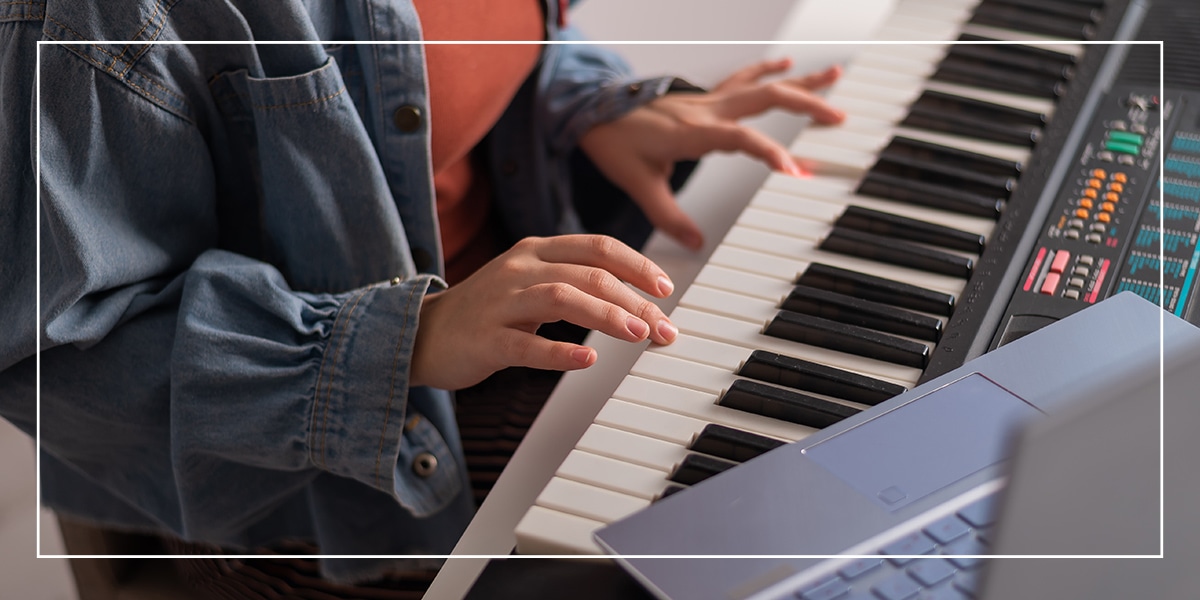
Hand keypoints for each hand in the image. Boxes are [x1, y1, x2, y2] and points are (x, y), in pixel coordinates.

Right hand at [411, 235, 677, 389]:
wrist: (422, 334)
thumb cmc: (487, 312)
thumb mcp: (532, 283)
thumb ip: (576, 284)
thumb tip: (636, 302)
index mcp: (535, 250)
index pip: (597, 247)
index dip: (636, 265)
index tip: (666, 288)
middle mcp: (519, 269)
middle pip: (588, 274)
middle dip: (634, 299)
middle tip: (664, 327)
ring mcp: (500, 302)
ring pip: (561, 298)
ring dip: (606, 316)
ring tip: (638, 334)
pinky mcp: (484, 339)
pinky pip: (525, 345)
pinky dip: (559, 352)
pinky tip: (587, 360)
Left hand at [579, 58, 844, 250]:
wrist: (590, 111)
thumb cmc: (613, 143)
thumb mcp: (637, 184)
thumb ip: (667, 216)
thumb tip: (696, 243)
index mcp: (693, 132)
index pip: (742, 139)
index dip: (771, 153)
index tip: (797, 171)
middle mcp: (705, 111)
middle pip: (766, 100)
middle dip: (806, 106)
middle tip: (839, 118)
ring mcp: (706, 100)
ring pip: (761, 85)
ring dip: (798, 82)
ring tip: (834, 77)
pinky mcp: (703, 98)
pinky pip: (741, 79)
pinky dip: (766, 70)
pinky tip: (789, 64)